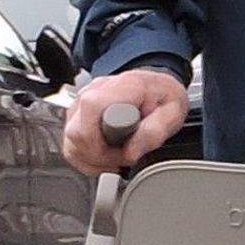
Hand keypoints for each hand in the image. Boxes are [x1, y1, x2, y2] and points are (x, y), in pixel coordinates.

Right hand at [62, 67, 188, 173]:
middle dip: (99, 155)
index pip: (91, 107)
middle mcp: (96, 90)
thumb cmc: (162, 98)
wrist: (155, 89)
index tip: (125, 152)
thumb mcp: (173, 113)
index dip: (105, 140)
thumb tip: (130, 151)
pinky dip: (87, 158)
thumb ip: (155, 131)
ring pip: (71, 142)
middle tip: (123, 156)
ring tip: (117, 155)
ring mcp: (81, 101)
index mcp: (123, 85)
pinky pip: (70, 145)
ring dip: (93, 159)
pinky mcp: (75, 115)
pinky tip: (105, 156)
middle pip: (76, 131)